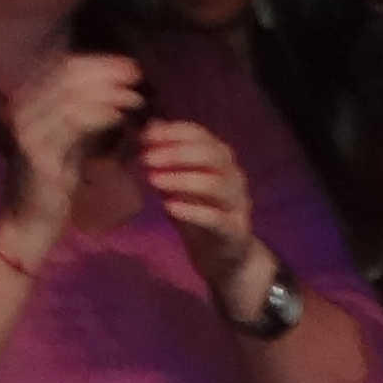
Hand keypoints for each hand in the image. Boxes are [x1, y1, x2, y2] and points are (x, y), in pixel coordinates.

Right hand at [1, 50, 146, 251]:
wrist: (27, 223)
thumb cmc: (52, 182)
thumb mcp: (66, 140)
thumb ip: (81, 114)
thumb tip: (113, 88)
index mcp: (27, 100)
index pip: (63, 65)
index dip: (98, 62)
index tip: (129, 65)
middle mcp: (22, 108)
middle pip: (67, 74)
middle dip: (106, 71)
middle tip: (137, 76)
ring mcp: (27, 129)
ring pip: (70, 94)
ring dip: (108, 91)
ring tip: (135, 97)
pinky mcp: (38, 152)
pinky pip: (71, 123)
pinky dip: (99, 114)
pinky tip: (119, 116)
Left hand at [140, 116, 274, 312]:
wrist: (222, 255)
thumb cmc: (197, 210)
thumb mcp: (178, 181)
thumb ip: (166, 156)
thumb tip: (148, 127)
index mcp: (221, 158)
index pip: (201, 135)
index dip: (173, 132)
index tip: (145, 137)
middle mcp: (234, 176)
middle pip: (211, 155)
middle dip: (176, 153)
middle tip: (146, 158)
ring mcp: (238, 204)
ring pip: (216, 185)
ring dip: (182, 179)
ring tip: (153, 180)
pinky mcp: (235, 231)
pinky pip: (216, 219)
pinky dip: (192, 211)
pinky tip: (168, 207)